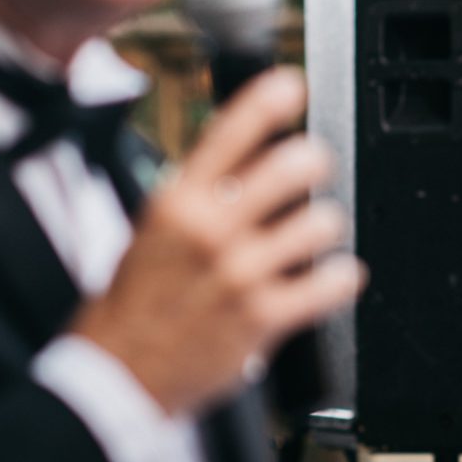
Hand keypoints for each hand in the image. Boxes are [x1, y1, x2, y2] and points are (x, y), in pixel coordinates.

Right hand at [70, 68, 364, 415]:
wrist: (119, 375)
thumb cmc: (135, 304)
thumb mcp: (152, 230)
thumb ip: (198, 193)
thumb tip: (246, 154)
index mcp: (176, 202)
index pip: (228, 132)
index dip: (267, 100)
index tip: (290, 86)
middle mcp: (211, 230)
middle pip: (290, 167)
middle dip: (312, 161)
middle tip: (313, 166)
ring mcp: (240, 273)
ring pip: (319, 222)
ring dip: (325, 225)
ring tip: (315, 233)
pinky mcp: (264, 316)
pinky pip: (330, 283)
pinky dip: (342, 278)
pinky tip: (337, 275)